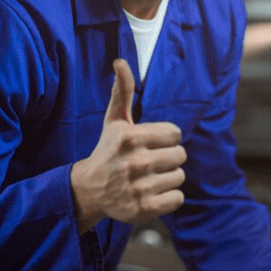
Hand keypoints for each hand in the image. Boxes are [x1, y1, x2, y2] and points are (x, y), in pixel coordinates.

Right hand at [70, 59, 185, 231]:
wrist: (90, 190)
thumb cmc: (108, 150)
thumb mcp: (115, 120)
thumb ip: (123, 90)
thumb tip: (120, 61)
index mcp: (131, 138)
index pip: (176, 134)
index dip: (165, 138)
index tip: (148, 144)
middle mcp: (136, 162)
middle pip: (180, 155)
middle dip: (168, 158)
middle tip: (148, 162)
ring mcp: (140, 187)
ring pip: (179, 177)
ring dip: (167, 178)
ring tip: (146, 178)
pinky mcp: (144, 209)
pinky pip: (177, 198)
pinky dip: (168, 197)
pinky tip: (150, 193)